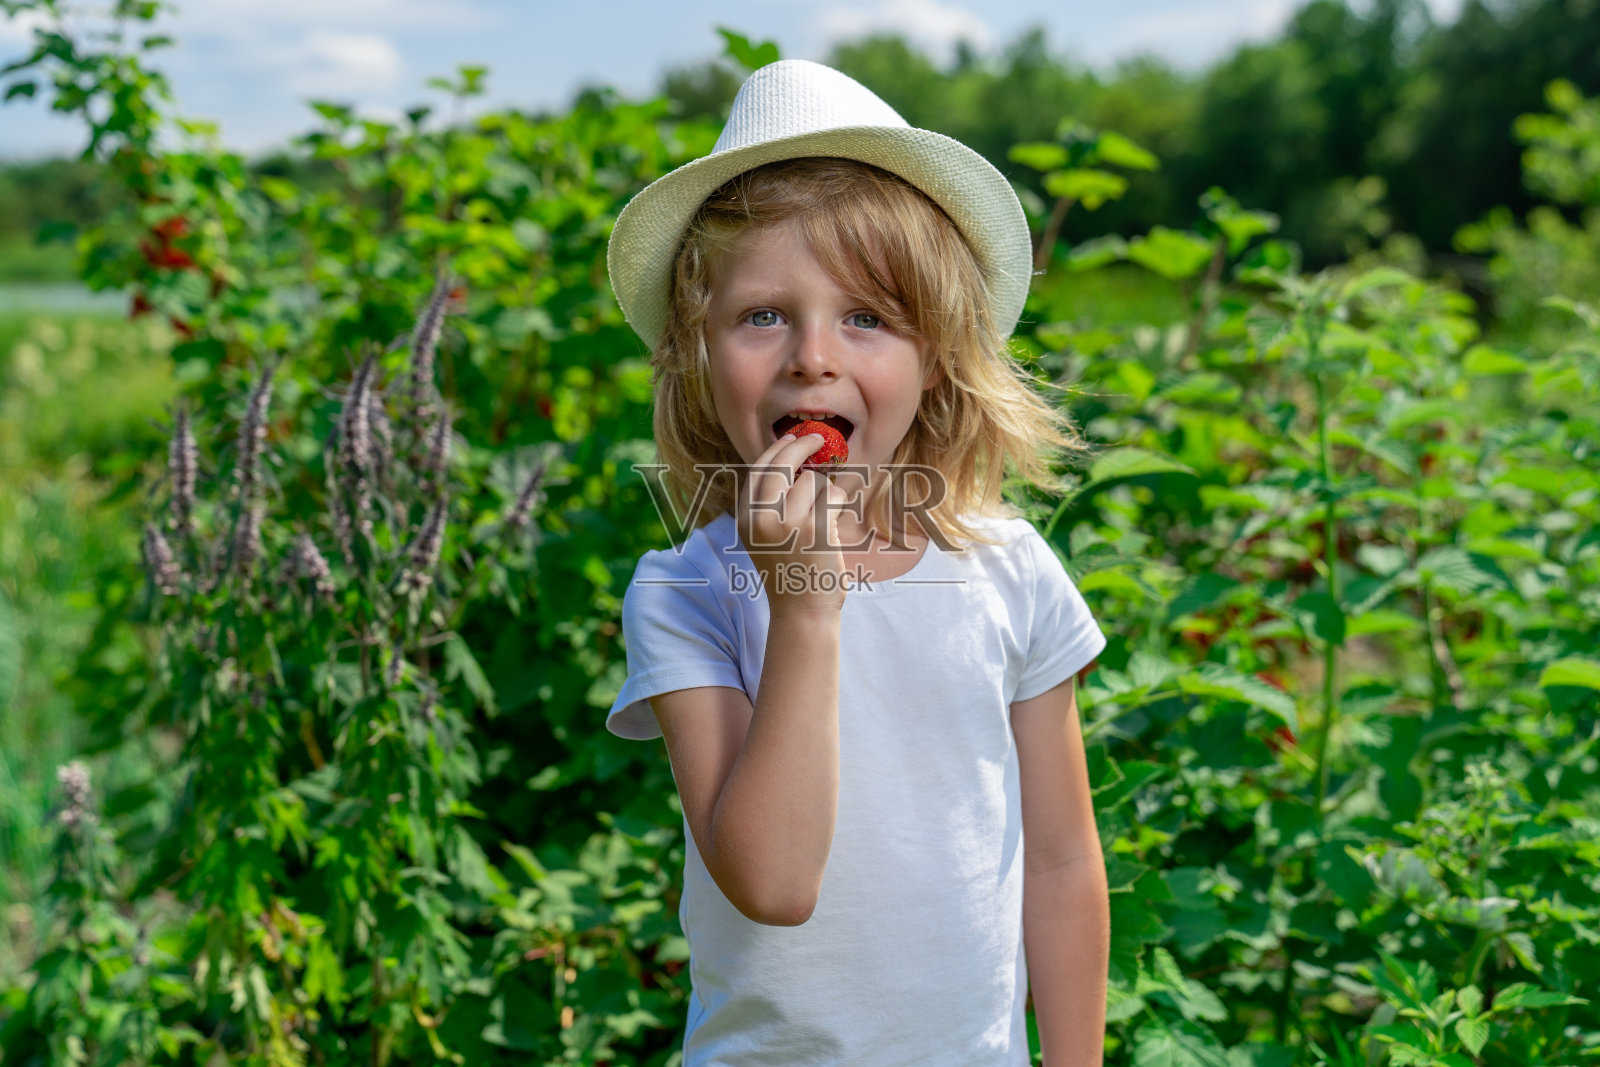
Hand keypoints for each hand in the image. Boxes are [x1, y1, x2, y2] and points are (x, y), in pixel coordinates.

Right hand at [734, 432, 850, 614]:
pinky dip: (837, 505)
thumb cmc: (789, 571)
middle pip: (782, 463)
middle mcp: (761, 518)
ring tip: (823, 520)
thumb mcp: (763, 538)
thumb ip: (767, 504)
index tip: (791, 438)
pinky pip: (832, 496)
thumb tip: (788, 459)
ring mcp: (788, 523)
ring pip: (812, 481)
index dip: (776, 449)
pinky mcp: (816, 529)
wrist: (802, 612)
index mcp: (745, 519)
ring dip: (824, 492)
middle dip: (802, 445)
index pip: (757, 469)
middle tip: (819, 437)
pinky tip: (832, 526)